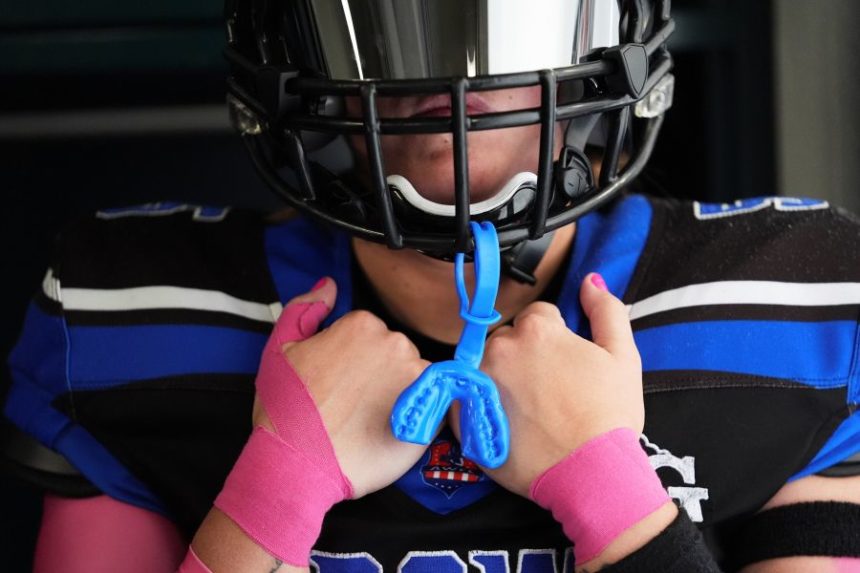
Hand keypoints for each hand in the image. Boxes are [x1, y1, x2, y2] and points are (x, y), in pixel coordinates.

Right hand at [253, 278, 432, 497]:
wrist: (298, 466)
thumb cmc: (286, 411)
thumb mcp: (279, 350)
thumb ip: (305, 309)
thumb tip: (329, 285)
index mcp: (363, 324)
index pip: (370, 335)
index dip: (354, 361)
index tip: (340, 383)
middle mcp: (396, 343)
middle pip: (395, 353)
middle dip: (380, 374)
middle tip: (352, 404)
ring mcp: (417, 378)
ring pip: (414, 379)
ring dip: (399, 394)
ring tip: (369, 422)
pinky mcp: (432, 412)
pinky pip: (431, 407)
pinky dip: (415, 416)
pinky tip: (388, 433)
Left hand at [450, 273, 643, 496]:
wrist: (591, 474)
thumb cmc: (609, 416)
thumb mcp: (623, 357)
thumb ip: (606, 311)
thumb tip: (591, 280)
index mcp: (535, 330)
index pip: (538, 317)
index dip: (556, 338)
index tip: (565, 364)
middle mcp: (499, 349)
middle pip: (508, 338)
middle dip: (525, 354)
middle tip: (549, 388)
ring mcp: (478, 383)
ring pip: (486, 366)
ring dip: (501, 377)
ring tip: (529, 408)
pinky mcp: (464, 415)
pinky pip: (467, 397)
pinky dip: (481, 403)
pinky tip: (509, 421)